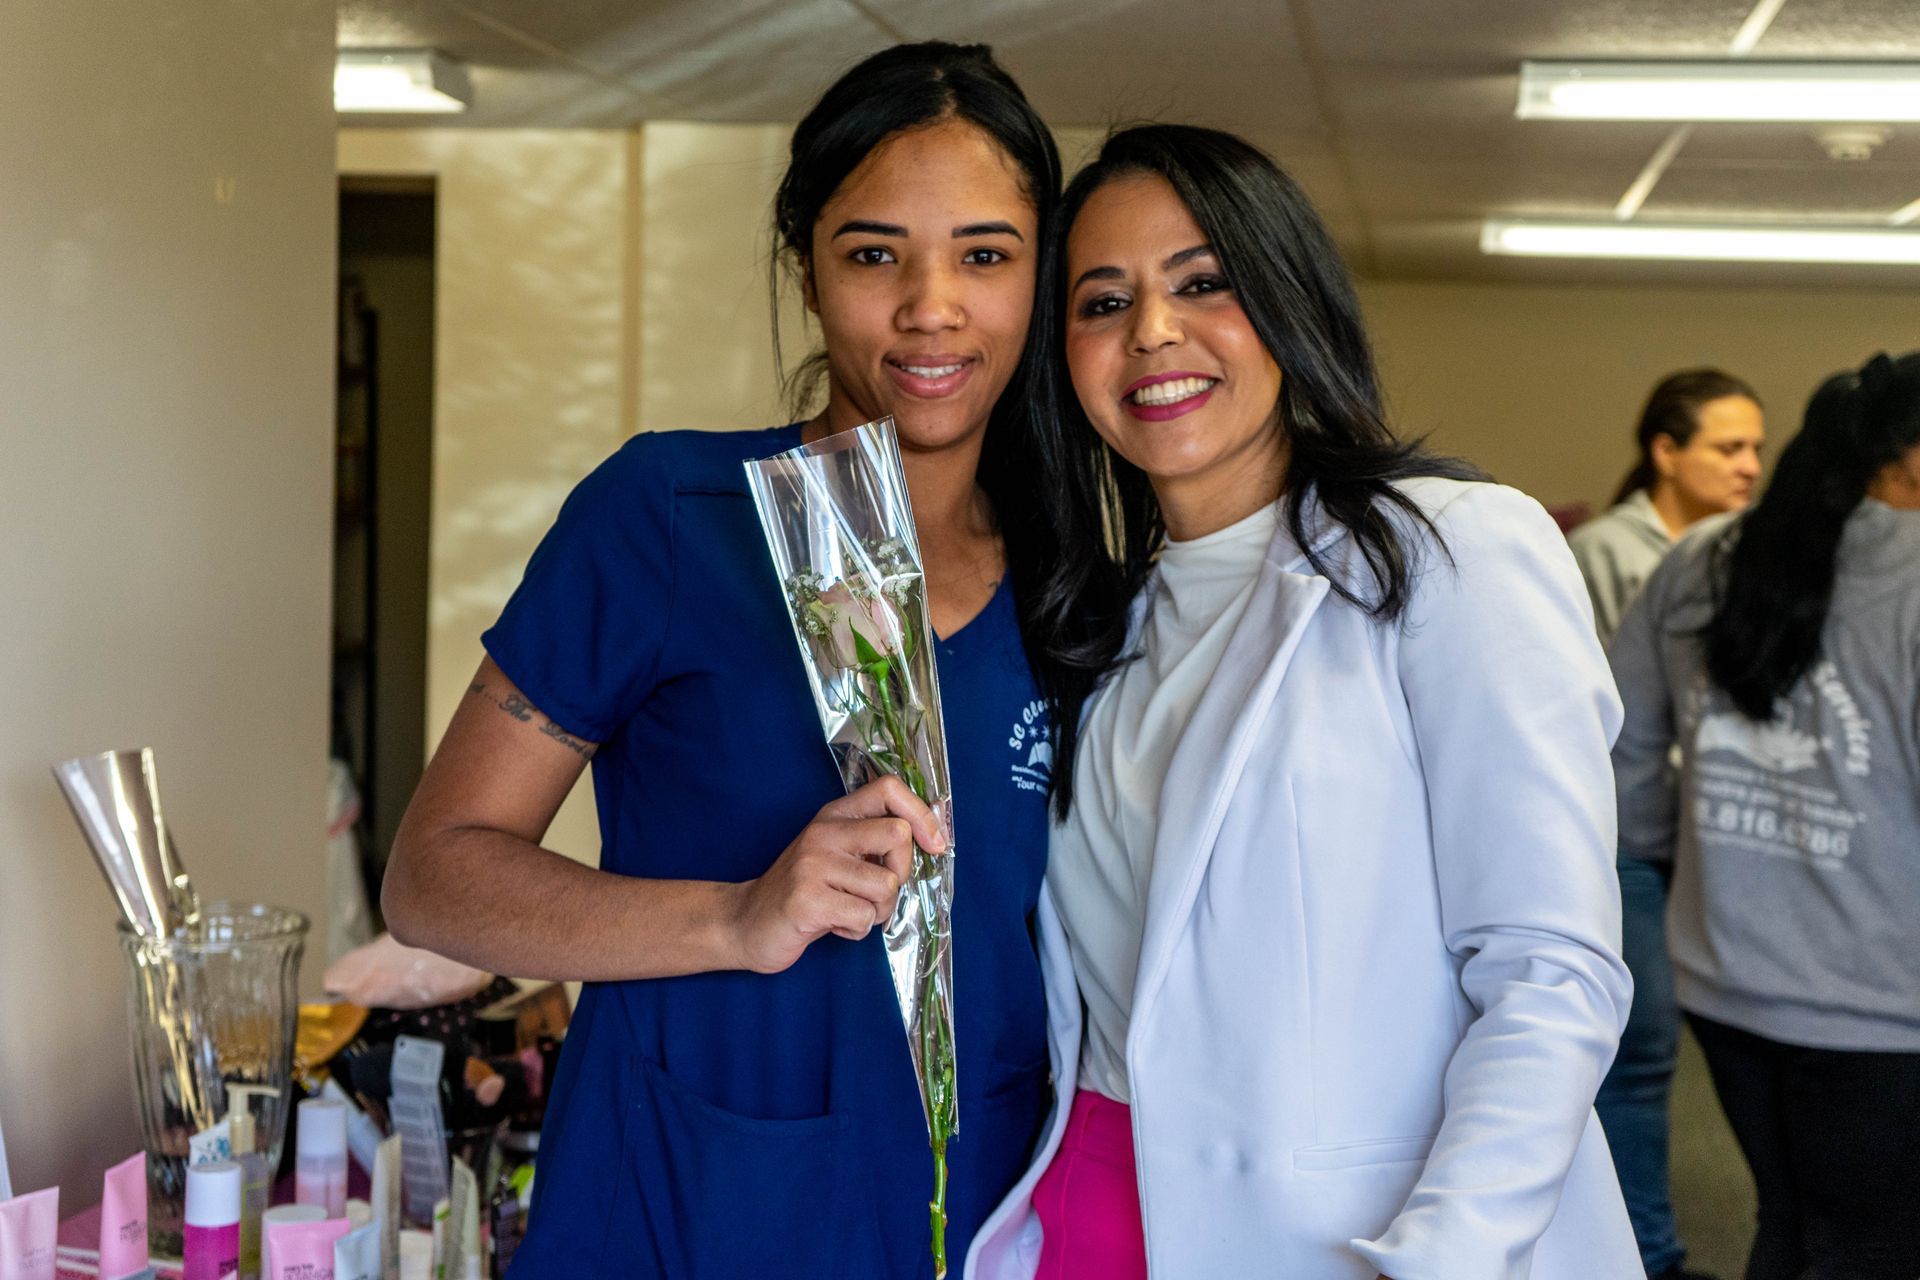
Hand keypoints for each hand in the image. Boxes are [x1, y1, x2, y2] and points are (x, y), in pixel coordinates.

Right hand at [726, 777, 943, 973]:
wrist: (746, 922)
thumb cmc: (805, 892)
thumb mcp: (837, 855)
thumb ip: (875, 842)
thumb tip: (934, 835)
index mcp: (834, 816)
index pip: (889, 789)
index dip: (922, 815)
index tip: (934, 844)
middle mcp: (823, 832)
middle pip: (897, 837)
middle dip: (900, 873)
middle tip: (874, 891)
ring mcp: (812, 865)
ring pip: (886, 886)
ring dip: (877, 910)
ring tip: (848, 910)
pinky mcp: (807, 900)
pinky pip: (863, 917)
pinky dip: (856, 929)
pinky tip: (832, 924)